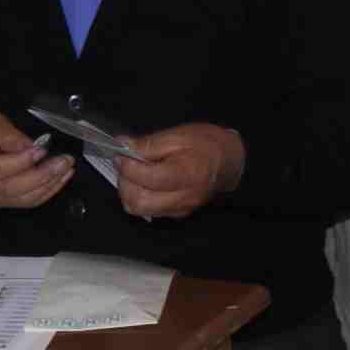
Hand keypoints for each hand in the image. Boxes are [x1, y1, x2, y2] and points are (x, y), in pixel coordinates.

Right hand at [0, 112, 73, 209]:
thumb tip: (34, 148)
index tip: (43, 149)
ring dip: (49, 186)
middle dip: (44, 175)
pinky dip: (45, 193)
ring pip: (23, 198)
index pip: (0, 169)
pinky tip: (58, 180)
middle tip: (65, 161)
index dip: (24, 161)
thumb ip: (11, 136)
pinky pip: (25, 202)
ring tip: (66, 170)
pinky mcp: (0, 202)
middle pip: (14, 188)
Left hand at [115, 123, 245, 220]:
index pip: (147, 178)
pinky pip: (147, 210)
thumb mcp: (178, 136)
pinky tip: (144, 181)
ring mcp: (179, 208)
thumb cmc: (206, 145)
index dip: (127, 166)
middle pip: (138, 201)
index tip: (121, 154)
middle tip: (125, 164)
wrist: (228, 161)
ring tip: (134, 172)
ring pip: (138, 209)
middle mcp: (183, 197)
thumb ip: (148, 144)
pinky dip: (139, 196)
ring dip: (129, 190)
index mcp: (186, 175)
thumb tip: (123, 146)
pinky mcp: (176, 213)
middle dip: (125, 182)